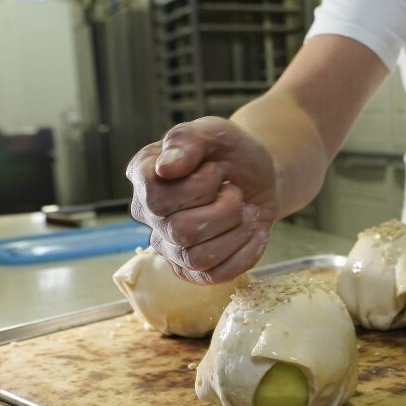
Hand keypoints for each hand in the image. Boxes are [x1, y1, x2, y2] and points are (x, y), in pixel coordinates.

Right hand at [126, 117, 280, 283]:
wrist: (260, 177)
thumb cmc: (231, 152)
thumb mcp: (214, 131)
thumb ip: (187, 140)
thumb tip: (165, 168)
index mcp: (145, 176)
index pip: (156, 196)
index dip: (198, 185)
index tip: (215, 169)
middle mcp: (151, 215)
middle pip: (181, 231)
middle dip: (225, 208)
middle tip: (234, 191)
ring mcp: (170, 246)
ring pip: (198, 258)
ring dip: (236, 231)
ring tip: (243, 211)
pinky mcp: (194, 270)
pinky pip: (217, 275)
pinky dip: (246, 252)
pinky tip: (252, 230)